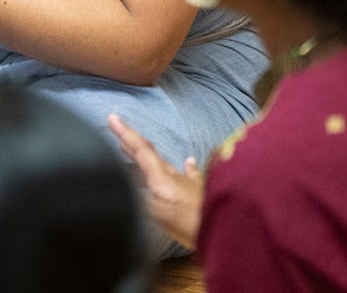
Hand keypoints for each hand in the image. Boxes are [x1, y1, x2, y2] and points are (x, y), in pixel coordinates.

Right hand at [107, 113, 203, 250]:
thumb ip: (139, 202)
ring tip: (140, 149)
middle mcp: (175, 177)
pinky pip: (190, 176)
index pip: (141, 151)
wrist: (233, 230)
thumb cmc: (194, 224)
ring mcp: (190, 185)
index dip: (126, 134)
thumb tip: (122, 190)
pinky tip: (190, 162)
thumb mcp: (160, 216)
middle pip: (150, 155)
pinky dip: (186, 168)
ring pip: (166, 165)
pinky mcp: (202, 194)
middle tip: (118, 132)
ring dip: (151, 157)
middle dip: (132, 144)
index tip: (113, 116)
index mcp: (162, 179)